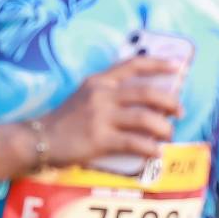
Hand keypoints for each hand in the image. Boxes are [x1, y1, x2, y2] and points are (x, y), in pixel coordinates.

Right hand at [26, 56, 183, 173]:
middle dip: (170, 102)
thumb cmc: (66, 121)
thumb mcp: (85, 97)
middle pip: (147, 92)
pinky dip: (150, 148)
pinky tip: (155, 153)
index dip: (158, 64)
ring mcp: (101, 117)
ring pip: (145, 118)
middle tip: (179, 112)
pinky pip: (135, 143)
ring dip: (164, 128)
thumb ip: (109, 95)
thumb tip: (147, 105)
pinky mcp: (100, 139)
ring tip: (167, 135)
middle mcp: (102, 94)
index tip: (177, 67)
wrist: (39, 139)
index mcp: (99, 81)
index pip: (133, 64)